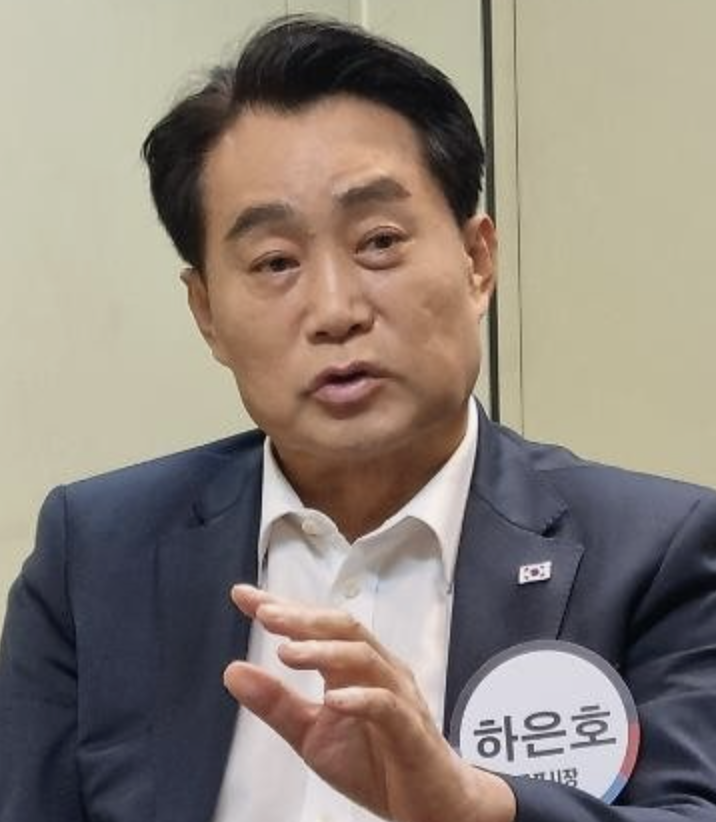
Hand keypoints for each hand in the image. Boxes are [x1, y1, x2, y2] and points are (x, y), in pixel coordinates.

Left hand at [223, 584, 514, 821]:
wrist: (429, 806)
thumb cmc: (375, 762)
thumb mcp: (312, 735)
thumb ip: (275, 704)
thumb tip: (232, 670)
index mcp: (354, 667)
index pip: (318, 626)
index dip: (283, 607)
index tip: (243, 595)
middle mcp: (379, 671)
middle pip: (344, 628)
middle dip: (303, 618)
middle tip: (264, 613)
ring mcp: (399, 697)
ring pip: (365, 658)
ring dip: (325, 651)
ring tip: (287, 652)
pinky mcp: (412, 731)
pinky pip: (388, 706)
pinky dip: (360, 698)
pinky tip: (333, 699)